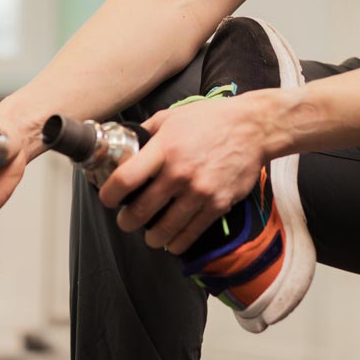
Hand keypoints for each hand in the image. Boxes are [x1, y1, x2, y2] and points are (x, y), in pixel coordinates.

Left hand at [99, 97, 266, 254]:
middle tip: (125, 221)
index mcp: (164, 148)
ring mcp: (199, 191)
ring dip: (151, 237)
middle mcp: (179, 173)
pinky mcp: (217, 204)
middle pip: (141, 211)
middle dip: (127, 221)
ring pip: (164, 229)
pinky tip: (172, 241)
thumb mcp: (172, 116)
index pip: (125, 179)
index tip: (107, 199)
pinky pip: (191, 233)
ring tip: (149, 235)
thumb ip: (147, 132)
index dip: (109, 194)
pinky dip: (178, 242)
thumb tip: (125, 144)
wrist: (252, 128)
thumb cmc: (211, 119)